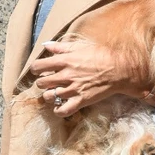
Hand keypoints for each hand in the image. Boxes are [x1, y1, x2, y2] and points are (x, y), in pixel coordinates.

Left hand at [29, 38, 153, 117]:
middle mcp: (65, 76)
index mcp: (64, 61)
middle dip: (42, 82)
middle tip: (48, 81)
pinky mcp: (81, 100)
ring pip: (49, 96)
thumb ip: (61, 47)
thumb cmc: (100, 55)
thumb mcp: (80, 46)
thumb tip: (46, 45)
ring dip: (49, 95)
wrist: (118, 69)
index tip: (38, 69)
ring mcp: (72, 89)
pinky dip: (58, 110)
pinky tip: (59, 106)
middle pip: (41, 83)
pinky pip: (63, 110)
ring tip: (54, 93)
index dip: (35, 68)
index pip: (38, 66)